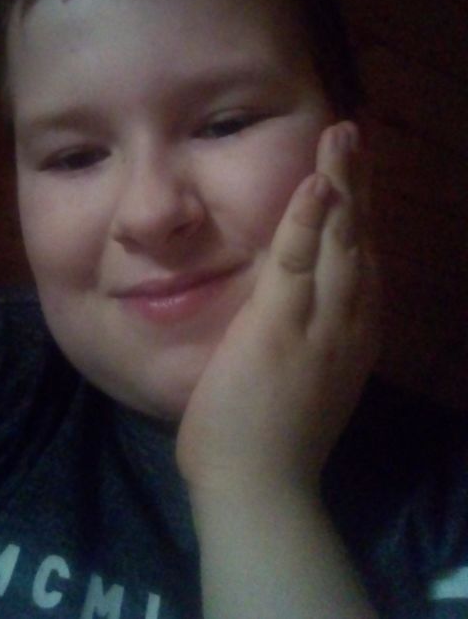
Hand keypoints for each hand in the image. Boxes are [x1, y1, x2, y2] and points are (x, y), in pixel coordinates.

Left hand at [175, 120, 380, 498]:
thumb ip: (309, 331)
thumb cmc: (272, 436)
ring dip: (342, 183)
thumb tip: (301, 298)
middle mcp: (350, 321)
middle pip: (357, 237)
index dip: (358, 209)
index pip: (359, 256)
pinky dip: (308, 221)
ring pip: (337, 240)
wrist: (261, 488)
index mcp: (352, 330)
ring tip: (342, 135)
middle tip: (352, 131)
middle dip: (358, 182)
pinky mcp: (281, 326)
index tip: (353, 170)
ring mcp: (319, 323)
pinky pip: (297, 262)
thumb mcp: (307, 373)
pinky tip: (316, 183)